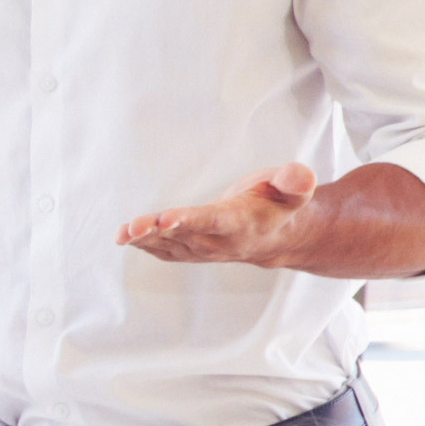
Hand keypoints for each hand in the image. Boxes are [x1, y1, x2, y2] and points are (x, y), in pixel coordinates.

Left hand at [118, 161, 326, 269]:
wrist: (279, 235)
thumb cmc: (280, 203)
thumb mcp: (294, 189)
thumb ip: (295, 181)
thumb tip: (302, 174)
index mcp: (242, 224)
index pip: (212, 222)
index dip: (189, 221)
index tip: (168, 218)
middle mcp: (220, 242)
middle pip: (183, 236)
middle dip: (155, 231)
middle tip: (130, 228)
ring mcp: (204, 250)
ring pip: (170, 245)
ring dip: (144, 239)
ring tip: (122, 233)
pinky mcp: (192, 251)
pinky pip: (166, 250)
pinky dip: (145, 245)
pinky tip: (126, 238)